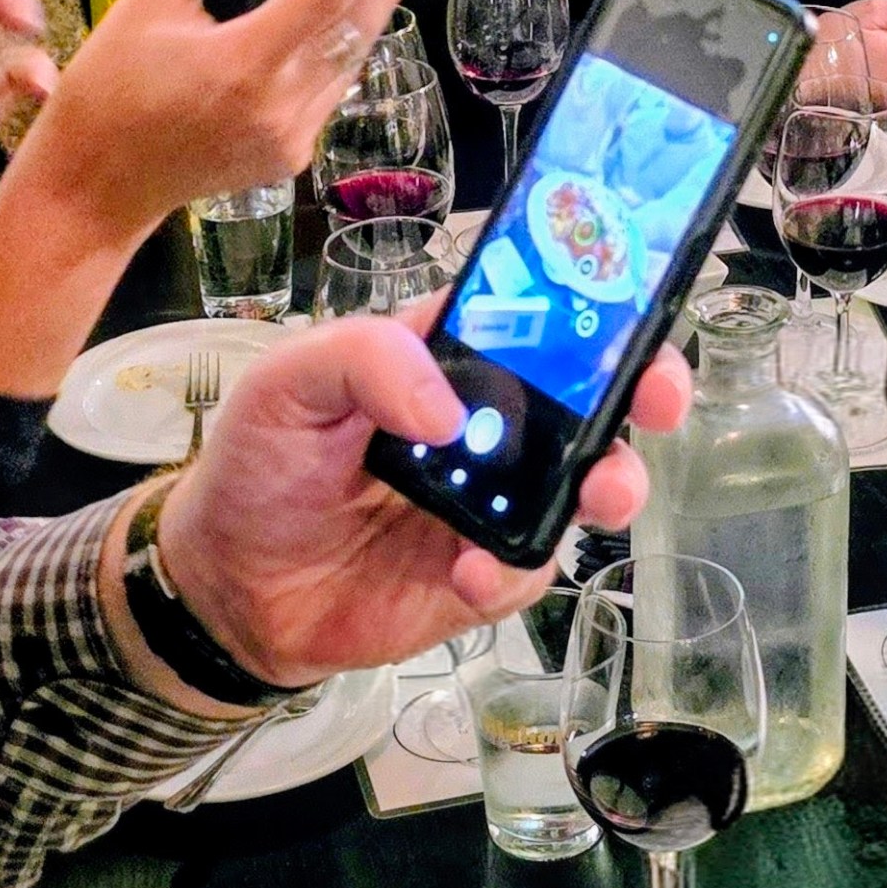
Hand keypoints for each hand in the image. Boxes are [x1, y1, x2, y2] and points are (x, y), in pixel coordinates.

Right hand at [27, 0, 427, 237]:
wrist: (96, 188)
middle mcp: (283, 105)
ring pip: (355, 54)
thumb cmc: (109, 90)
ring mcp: (295, 138)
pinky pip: (335, 84)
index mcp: (244, 64)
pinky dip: (349, 39)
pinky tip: (355, 4)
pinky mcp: (296, 155)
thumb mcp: (145, 0)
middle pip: (362, 21)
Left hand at [155, 301, 692, 688]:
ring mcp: (495, 501)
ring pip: (588, 484)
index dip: (601, 302)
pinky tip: (466, 572)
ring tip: (600, 495)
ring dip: (614, 483)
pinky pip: (528, 569)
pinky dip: (511, 569)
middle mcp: (492, 423)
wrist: (226, 586)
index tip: (639, 302)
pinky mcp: (482, 576)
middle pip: (595, 396)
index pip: (542, 313)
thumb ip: (366, 358)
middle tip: (659, 397)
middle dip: (647, 388)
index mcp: (454, 356)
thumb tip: (449, 409)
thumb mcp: (291, 381)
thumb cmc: (260, 461)